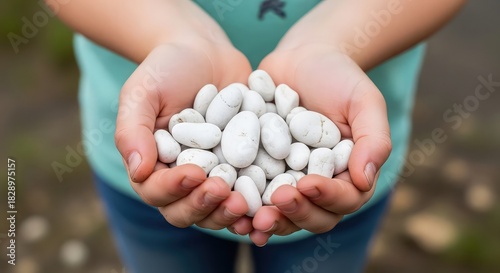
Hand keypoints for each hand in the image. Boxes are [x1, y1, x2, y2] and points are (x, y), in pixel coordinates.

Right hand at [114, 35, 254, 233]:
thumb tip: (138, 171)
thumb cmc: (167, 70)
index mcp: (153, 167)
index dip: (173, 189)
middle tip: (222, 191)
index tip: (194, 173)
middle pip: (186, 211)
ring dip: (229, 212)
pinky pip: (249, 195)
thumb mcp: (142, 92)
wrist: (205, 53)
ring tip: (246, 204)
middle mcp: (183, 180)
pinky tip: (270, 202)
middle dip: (203, 206)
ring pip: (217, 210)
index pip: (156, 191)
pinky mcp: (241, 171)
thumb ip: (132, 130)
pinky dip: (257, 204)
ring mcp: (213, 178)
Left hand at [249, 44, 390, 244]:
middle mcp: (319, 185)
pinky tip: (227, 204)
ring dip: (268, 219)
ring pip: (281, 213)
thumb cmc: (338, 77)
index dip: (327, 197)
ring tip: (249, 218)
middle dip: (295, 213)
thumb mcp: (363, 100)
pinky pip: (252, 196)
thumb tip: (365, 180)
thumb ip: (373, 139)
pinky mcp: (261, 172)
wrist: (301, 59)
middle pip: (313, 216)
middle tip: (277, 202)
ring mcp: (288, 181)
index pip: (345, 198)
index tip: (308, 184)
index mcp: (348, 174)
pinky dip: (242, 206)